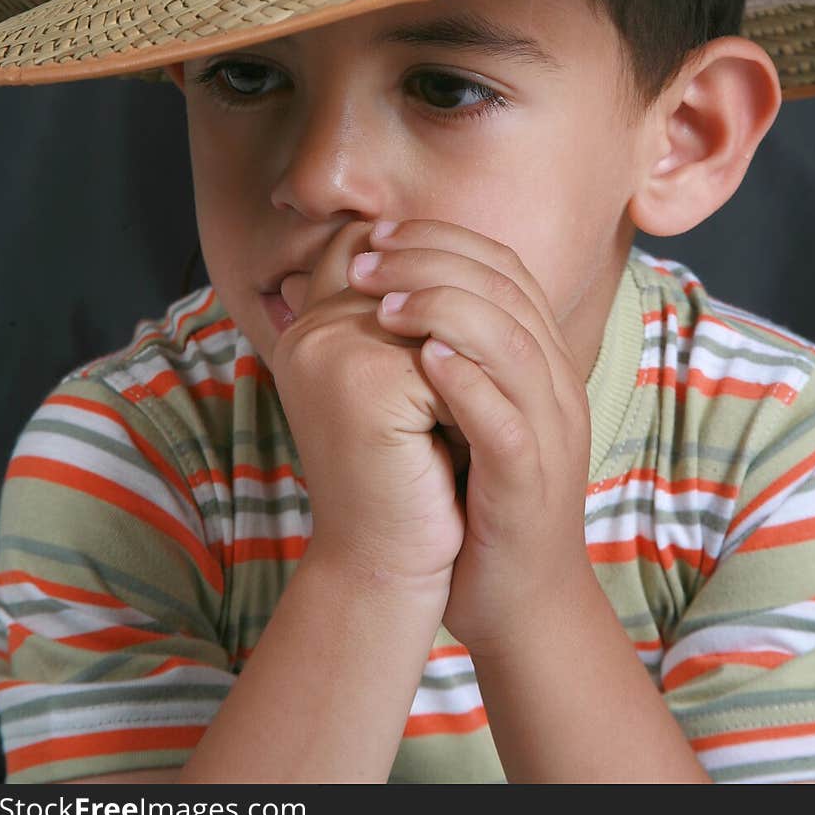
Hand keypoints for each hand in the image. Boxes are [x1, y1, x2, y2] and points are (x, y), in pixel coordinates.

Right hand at [270, 221, 464, 600]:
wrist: (385, 568)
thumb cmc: (402, 479)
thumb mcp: (402, 388)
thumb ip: (404, 325)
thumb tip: (447, 253)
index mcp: (313, 325)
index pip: (376, 246)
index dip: (433, 255)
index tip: (476, 289)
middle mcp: (311, 330)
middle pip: (414, 264)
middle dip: (466, 287)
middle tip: (503, 325)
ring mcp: (334, 352)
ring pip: (439, 308)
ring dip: (479, 336)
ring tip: (498, 377)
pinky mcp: (367, 387)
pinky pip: (448, 357)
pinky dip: (477, 386)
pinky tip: (480, 421)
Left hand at [348, 219, 592, 656]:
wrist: (518, 599)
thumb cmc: (477, 501)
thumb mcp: (461, 413)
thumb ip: (437, 354)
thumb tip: (370, 299)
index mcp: (539, 361)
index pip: (504, 269)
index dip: (442, 239)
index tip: (380, 233)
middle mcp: (554, 385)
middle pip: (507, 291)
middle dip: (434, 262)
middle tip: (370, 260)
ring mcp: (549, 432)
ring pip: (512, 344)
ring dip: (446, 311)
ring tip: (385, 304)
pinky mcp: (531, 482)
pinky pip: (507, 420)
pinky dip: (468, 384)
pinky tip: (423, 362)